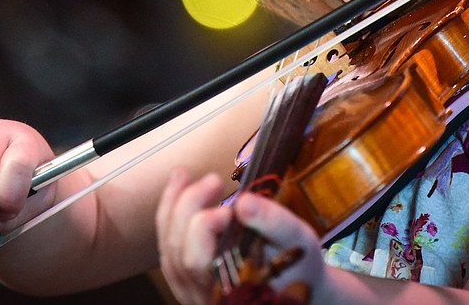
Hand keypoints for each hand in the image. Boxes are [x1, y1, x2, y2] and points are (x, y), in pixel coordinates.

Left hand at [155, 169, 327, 304]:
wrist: (300, 290)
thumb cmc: (300, 267)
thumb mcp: (298, 241)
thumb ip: (274, 222)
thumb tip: (244, 202)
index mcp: (232, 290)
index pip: (198, 262)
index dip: (203, 229)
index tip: (227, 208)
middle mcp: (206, 295)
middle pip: (178, 253)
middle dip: (189, 208)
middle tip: (213, 180)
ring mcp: (195, 292)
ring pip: (169, 251)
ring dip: (172, 208)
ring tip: (184, 175)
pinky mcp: (191, 281)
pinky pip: (170, 250)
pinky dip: (169, 218)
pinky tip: (177, 193)